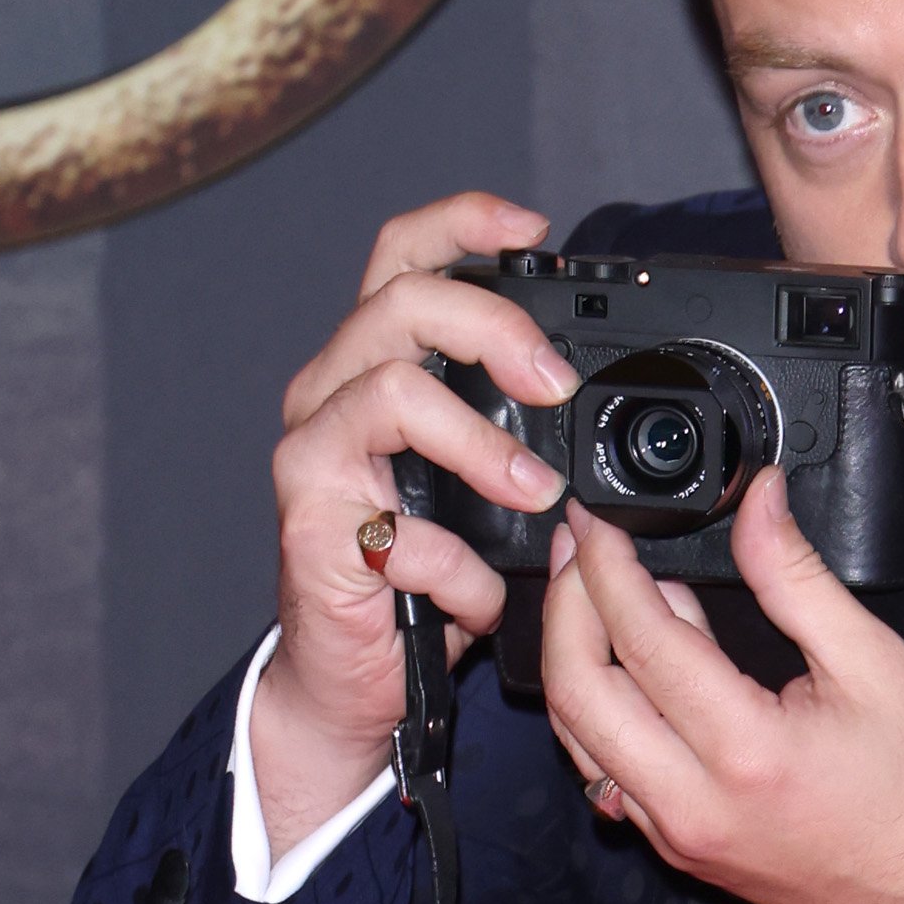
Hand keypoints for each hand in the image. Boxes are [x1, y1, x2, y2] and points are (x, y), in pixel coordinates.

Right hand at [254, 188, 573, 861]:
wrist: (350, 682)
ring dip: (482, 442)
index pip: (404, 256)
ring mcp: (314, 455)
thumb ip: (516, 435)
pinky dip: (455, 566)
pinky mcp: (310, 526)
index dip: (463, 221)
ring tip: (537, 494)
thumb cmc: (417, 580)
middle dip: (494, 328)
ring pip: (392, 390)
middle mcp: (331, 393)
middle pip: (402, 301)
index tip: (535, 229)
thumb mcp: (479, 492)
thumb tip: (593, 405)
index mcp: (374, 366)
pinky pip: (393, 525)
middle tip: (558, 384)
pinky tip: (478, 597)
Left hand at [542, 474, 903, 903]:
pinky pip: (605, 772)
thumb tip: (757, 501)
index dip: (607, 566)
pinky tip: (628, 666)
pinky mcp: (676, 847)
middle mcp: (695, 803)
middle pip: (577, 691)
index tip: (597, 519)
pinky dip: (599, 710)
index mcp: (747, 752)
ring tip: (594, 596)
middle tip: (579, 549)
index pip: (642, 638)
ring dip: (571, 658)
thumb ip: (796, 575)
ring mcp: (677, 834)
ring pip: (577, 737)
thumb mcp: (873, 663)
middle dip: (564, 605)